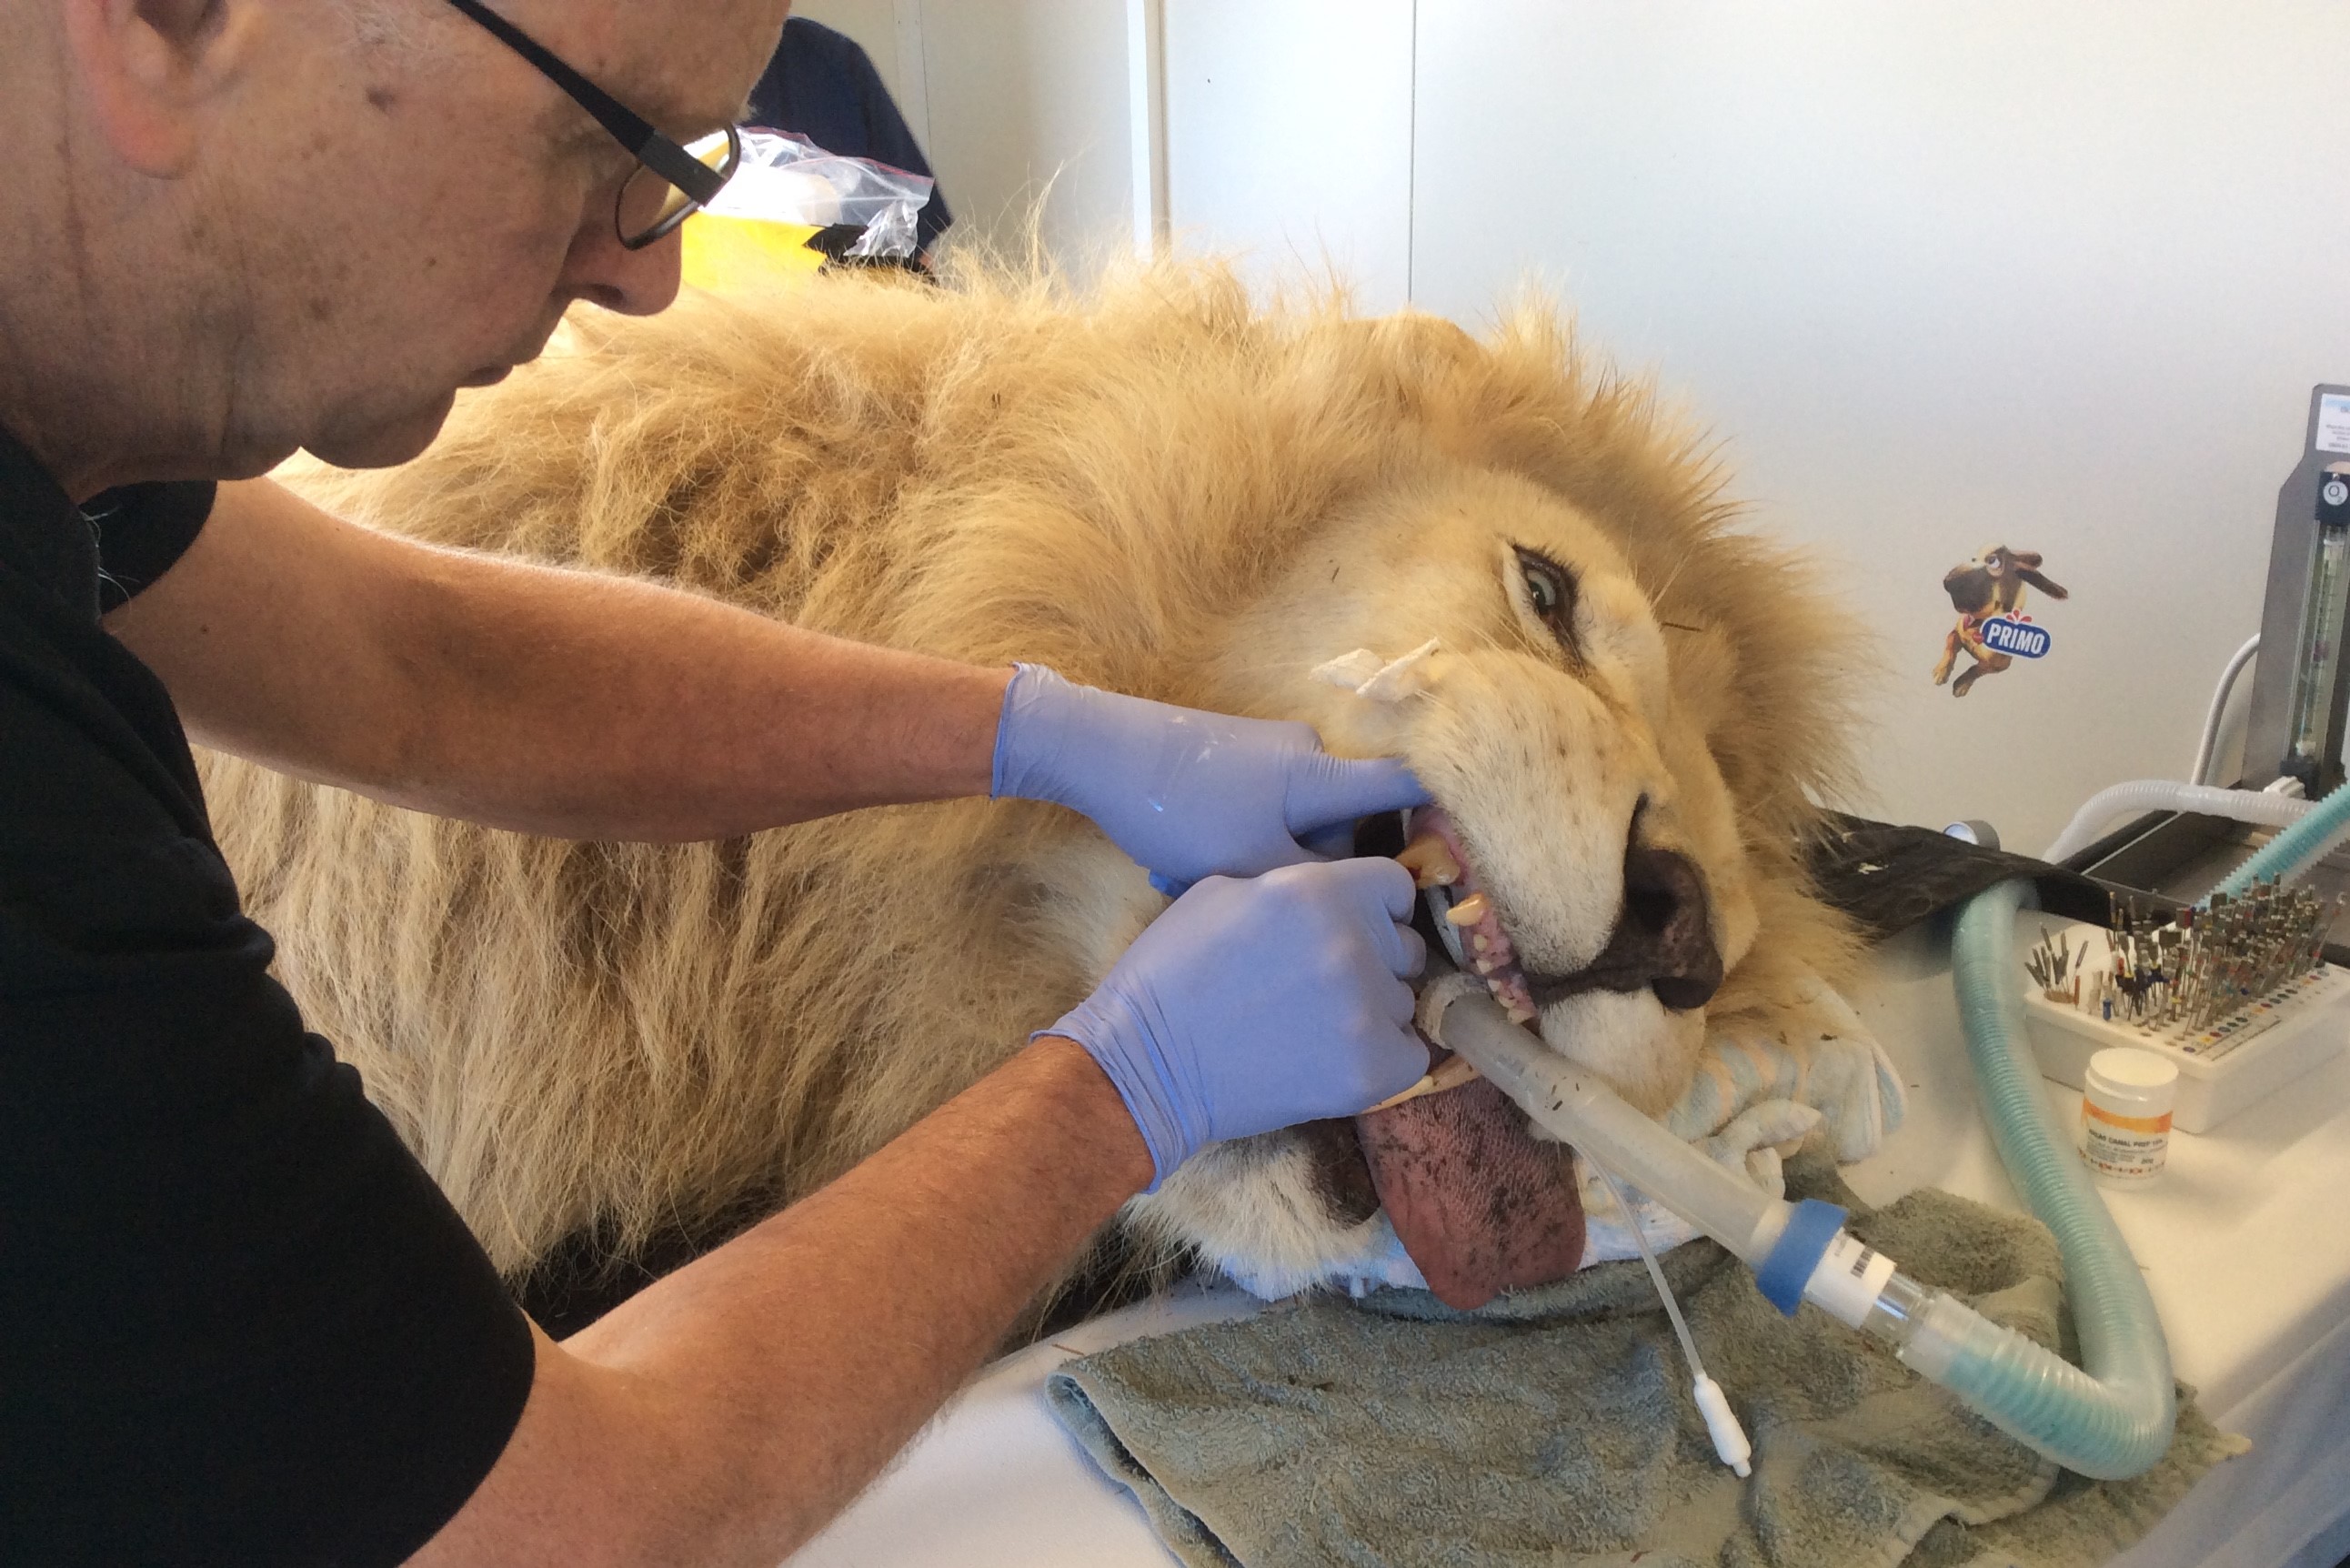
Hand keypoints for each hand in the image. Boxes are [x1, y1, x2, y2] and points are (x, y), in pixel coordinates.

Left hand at [991, 664, 1428, 888]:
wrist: (1099, 752)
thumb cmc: (1182, 810)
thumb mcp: (1251, 866)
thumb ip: (1313, 888)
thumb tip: (1354, 908)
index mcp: (1322, 776)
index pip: (1405, 786)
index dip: (1441, 815)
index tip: (1455, 855)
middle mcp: (1306, 754)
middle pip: (1337, 826)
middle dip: (1302, 869)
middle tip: (1252, 897)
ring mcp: (1267, 753)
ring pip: (1288, 826)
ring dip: (1255, 862)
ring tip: (1196, 881)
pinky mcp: (1232, 759)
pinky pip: (1255, 812)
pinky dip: (1229, 843)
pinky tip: (1177, 864)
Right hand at [1043, 858, 1429, 1189]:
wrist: (1145, 1061)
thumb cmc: (1171, 971)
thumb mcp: (1223, 891)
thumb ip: (1295, 885)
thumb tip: (1341, 891)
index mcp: (1317, 889)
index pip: (1395, 885)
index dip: (1376, 906)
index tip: (1354, 927)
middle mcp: (1351, 941)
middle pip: (1404, 946)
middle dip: (1375, 960)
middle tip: (1321, 984)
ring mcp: (1364, 1008)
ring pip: (1404, 1001)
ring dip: (1372, 1011)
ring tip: (1315, 1026)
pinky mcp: (1370, 1068)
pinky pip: (1412, 1054)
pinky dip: (1383, 1058)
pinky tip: (1336, 1059)